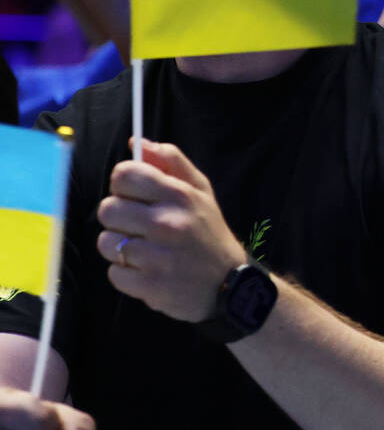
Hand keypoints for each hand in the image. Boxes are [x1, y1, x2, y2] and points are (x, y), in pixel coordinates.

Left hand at [96, 141, 249, 323]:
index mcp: (180, 196)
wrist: (230, 286)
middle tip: (138, 226)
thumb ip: (171, 162)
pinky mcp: (149, 286)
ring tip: (143, 250)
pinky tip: (147, 271)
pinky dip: (126, 274)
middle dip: (118, 217)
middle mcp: (168, 224)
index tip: (134, 195)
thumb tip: (136, 143)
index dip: (123, 184)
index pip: (124, 175)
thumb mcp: (201, 191)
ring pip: (106, 242)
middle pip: (107, 209)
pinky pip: (114, 273)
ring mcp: (157, 257)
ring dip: (119, 247)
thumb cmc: (209, 233)